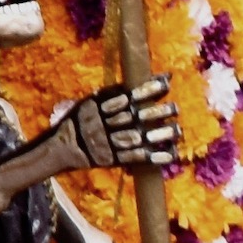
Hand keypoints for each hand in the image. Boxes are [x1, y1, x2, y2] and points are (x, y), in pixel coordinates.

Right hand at [65, 79, 180, 173]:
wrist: (64, 146)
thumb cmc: (80, 119)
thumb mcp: (91, 100)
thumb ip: (113, 93)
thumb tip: (135, 83)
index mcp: (103, 106)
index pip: (129, 96)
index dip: (148, 89)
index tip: (166, 83)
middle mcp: (109, 123)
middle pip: (136, 117)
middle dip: (157, 112)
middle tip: (175, 108)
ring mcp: (112, 142)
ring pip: (139, 137)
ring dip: (160, 135)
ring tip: (177, 130)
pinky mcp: (114, 159)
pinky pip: (137, 158)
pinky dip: (155, 157)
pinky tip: (172, 154)